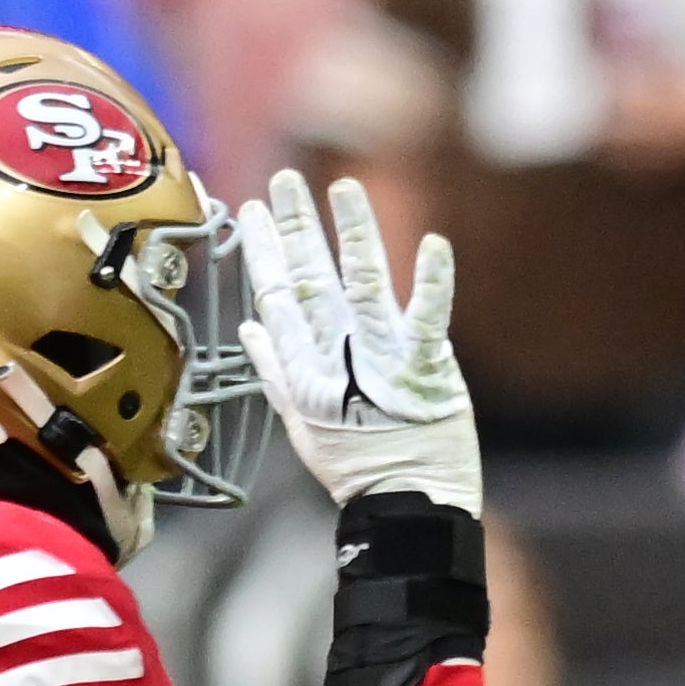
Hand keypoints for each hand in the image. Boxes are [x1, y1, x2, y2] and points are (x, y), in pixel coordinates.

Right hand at [236, 169, 480, 513]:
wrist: (406, 506)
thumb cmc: (358, 466)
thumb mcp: (303, 423)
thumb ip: (275, 372)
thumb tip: (250, 326)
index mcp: (305, 371)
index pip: (277, 299)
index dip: (266, 252)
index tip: (254, 209)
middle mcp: (338, 359)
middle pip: (311, 282)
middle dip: (296, 228)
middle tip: (284, 179)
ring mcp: (381, 361)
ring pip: (362, 284)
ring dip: (354, 233)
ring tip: (345, 187)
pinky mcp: (426, 368)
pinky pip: (428, 316)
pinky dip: (432, 281)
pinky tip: (434, 243)